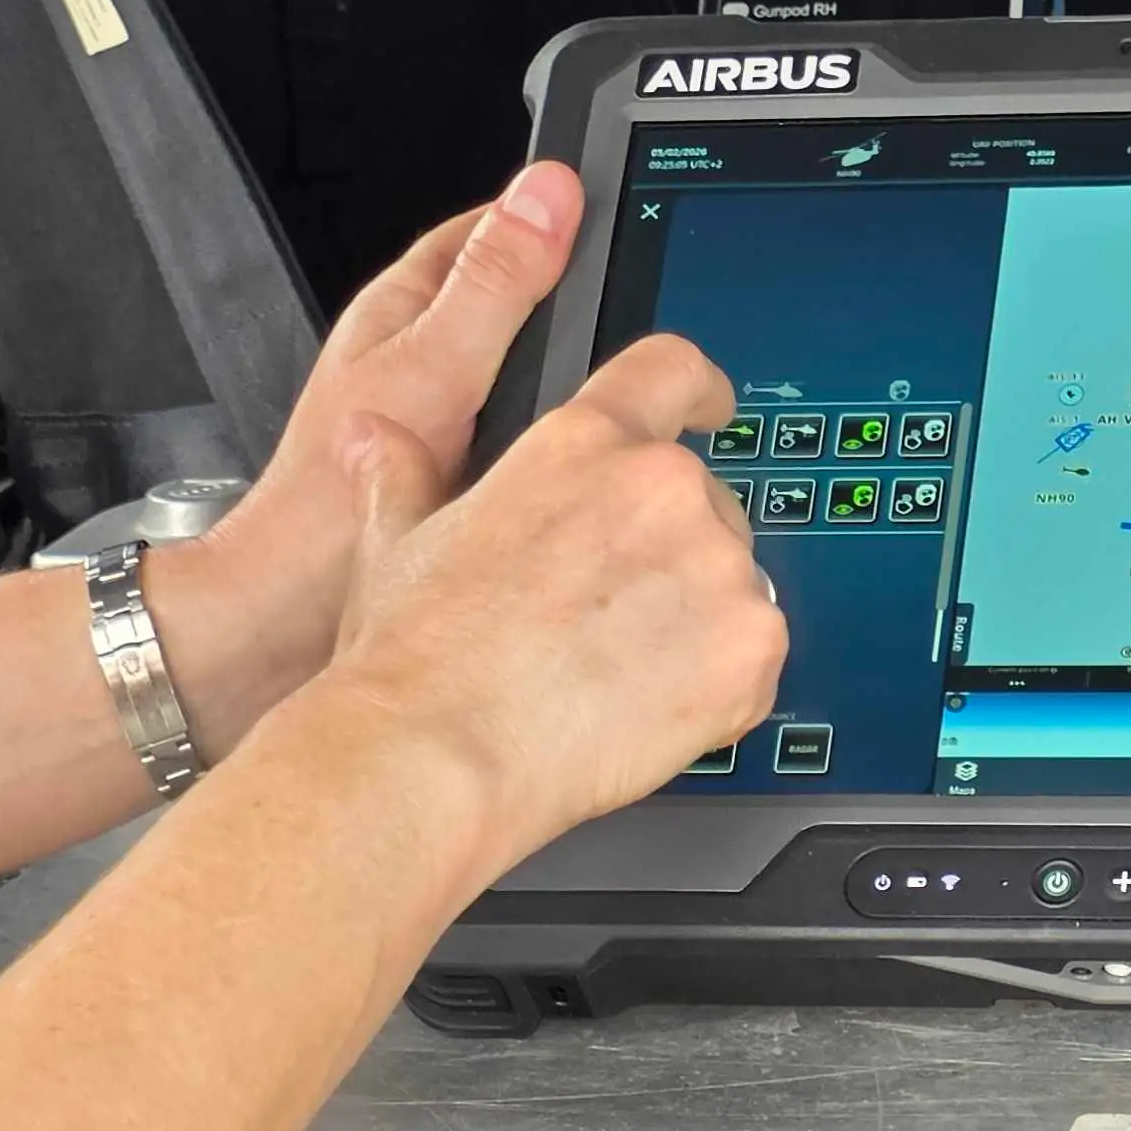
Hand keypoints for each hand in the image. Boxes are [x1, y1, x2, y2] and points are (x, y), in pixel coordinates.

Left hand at [145, 166, 585, 751]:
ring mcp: (437, 421)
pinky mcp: (452, 479)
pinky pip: (524, 443)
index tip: (623, 217)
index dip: (557, 217)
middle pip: (516, 303)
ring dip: (573, 386)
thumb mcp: (432, 370)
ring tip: (632, 389)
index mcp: (404, 313)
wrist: (276, 626)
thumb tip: (549, 191)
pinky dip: (560, 447)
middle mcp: (419, 359)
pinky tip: (593, 466)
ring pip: (526, 377)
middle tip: (645, 305)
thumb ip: (494, 285)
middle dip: (580, 306)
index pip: (491, 229)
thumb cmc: (322, 505)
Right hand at [316, 333, 788, 874]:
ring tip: (612, 677)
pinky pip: (758, 657)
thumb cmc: (413, 657)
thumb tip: (372, 437)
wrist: (437, 758)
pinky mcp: (752, 643)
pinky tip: (646, 714)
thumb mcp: (393, 542)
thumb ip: (400, 474)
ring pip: (735, 583)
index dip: (697, 391)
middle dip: (675, 554)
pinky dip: (722, 689)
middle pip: (706, 500)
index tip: (712, 409)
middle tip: (608, 621)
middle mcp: (662, 487)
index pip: (671, 372)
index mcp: (584, 444)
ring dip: (698, 622)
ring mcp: (717, 565)